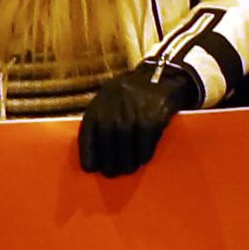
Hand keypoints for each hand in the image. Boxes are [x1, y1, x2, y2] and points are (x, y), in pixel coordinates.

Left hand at [77, 61, 196, 177]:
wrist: (160, 76)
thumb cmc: (130, 94)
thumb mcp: (108, 99)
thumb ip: (100, 119)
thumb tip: (94, 152)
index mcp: (99, 105)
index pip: (88, 136)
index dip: (88, 155)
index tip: (90, 168)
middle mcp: (113, 110)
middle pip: (107, 144)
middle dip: (109, 162)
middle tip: (112, 173)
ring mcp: (133, 114)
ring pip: (126, 146)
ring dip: (126, 162)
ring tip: (127, 170)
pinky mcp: (153, 118)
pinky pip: (145, 143)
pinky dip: (143, 154)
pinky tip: (142, 159)